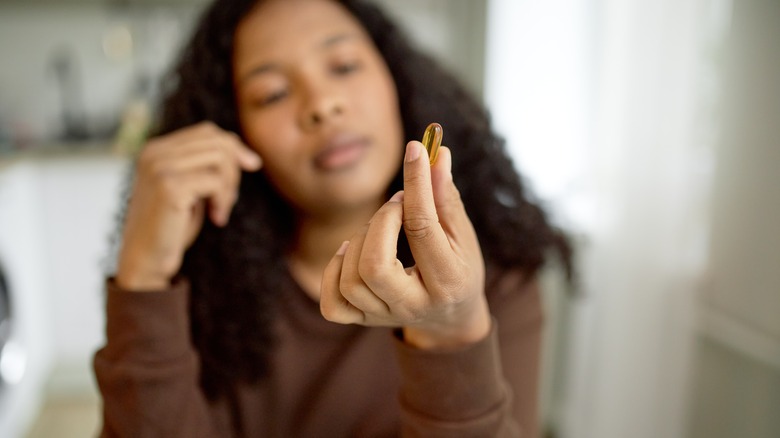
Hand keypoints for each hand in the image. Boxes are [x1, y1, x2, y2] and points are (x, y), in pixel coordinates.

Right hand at [116, 122, 261, 290]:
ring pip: (220, 158)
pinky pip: (216, 181)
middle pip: (217, 141)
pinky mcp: (169, 187)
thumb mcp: (189, 189)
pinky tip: (216, 218)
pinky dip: (224, 200)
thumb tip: (240, 148)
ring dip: (230, 187)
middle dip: (234, 170)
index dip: (234, 146)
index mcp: (156, 149)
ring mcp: (159, 167)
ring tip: (221, 210)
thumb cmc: (170, 228)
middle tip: (230, 199)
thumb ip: (203, 166)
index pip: (207, 131)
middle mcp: (154, 153)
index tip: (252, 165)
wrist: (146, 262)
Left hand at [320, 141, 489, 348]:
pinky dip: (335, 271)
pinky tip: (351, 252)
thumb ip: (446, 197)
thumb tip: (436, 154)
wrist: (451, 320)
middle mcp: (414, 306)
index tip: (416, 149)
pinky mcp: (363, 321)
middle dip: (381, 221)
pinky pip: (333, 303)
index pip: (422, 228)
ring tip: (380, 228)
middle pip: (376, 266)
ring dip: (359, 240)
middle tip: (397, 204)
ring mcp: (385, 316)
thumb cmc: (459, 268)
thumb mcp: (462, 234)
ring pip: (352, 281)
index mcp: (448, 282)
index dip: (417, 182)